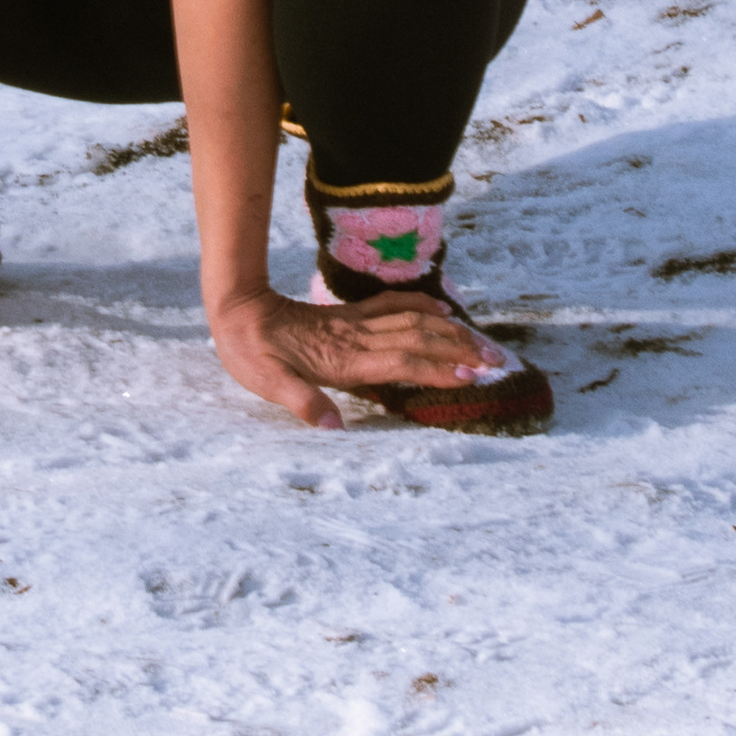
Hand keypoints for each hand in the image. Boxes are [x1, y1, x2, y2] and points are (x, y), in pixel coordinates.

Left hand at [209, 284, 512, 430]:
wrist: (238, 310)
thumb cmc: (252, 352)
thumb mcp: (269, 384)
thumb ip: (304, 403)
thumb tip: (334, 429)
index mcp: (345, 359)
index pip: (402, 361)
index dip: (438, 368)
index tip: (471, 375)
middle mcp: (358, 339)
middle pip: (420, 339)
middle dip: (460, 349)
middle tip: (497, 361)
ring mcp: (357, 324)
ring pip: (414, 322)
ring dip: (452, 331)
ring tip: (483, 343)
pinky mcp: (351, 316)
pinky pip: (395, 307)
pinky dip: (424, 306)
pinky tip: (444, 310)